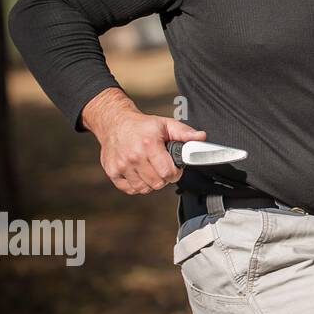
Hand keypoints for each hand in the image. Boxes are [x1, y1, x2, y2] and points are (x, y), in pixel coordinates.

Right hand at [81, 88, 207, 194]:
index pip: (168, 173)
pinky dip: (137, 185)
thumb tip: (201, 137)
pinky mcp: (112, 171)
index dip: (175, 173)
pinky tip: (140, 173)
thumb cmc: (142, 126)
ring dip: (151, 182)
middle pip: (157, 183)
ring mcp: (121, 165)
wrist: (115, 123)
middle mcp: (133, 156)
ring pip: (144, 188)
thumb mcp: (166, 124)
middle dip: (165, 178)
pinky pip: (130, 189)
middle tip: (163, 168)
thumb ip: (185, 133)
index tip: (175, 169)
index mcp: (149, 144)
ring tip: (151, 170)